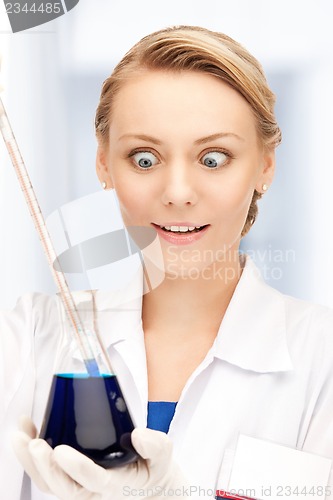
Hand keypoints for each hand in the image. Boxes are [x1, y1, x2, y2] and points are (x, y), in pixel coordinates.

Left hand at [12, 416, 188, 498]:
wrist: (150, 484)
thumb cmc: (154, 467)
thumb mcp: (164, 454)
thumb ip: (156, 445)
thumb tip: (138, 434)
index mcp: (116, 485)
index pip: (93, 480)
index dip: (76, 468)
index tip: (61, 450)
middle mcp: (93, 490)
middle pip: (62, 487)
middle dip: (44, 466)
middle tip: (33, 443)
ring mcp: (80, 485)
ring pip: (50, 483)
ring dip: (30, 462)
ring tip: (19, 434)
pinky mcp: (71, 476)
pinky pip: (48, 473)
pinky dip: (33, 456)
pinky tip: (27, 432)